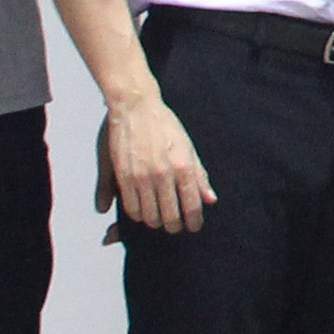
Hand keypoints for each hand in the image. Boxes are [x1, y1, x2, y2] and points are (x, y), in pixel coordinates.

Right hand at [102, 91, 212, 232]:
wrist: (135, 107)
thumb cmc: (164, 125)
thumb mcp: (189, 147)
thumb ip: (199, 175)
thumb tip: (210, 199)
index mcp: (183, 166)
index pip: (192, 206)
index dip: (194, 221)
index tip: (193, 226)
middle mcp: (163, 174)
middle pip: (170, 216)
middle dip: (174, 226)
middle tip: (175, 226)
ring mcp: (141, 176)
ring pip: (149, 216)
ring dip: (155, 221)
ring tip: (158, 217)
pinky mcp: (123, 176)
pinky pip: (131, 208)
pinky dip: (137, 214)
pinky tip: (142, 210)